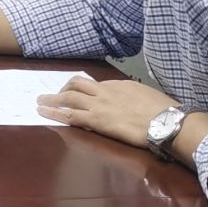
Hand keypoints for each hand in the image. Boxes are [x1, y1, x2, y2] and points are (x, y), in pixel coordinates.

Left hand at [35, 76, 177, 147]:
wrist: (167, 121)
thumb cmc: (165, 112)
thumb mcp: (148, 96)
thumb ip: (136, 97)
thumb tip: (135, 102)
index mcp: (120, 85)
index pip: (97, 85)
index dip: (85, 90)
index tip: (79, 94)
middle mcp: (106, 91)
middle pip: (78, 84)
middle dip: (63, 88)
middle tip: (53, 94)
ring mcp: (100, 105)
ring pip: (69, 97)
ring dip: (52, 98)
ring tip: (40, 101)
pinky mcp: (97, 120)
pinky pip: (70, 115)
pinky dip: (54, 113)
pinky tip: (43, 113)